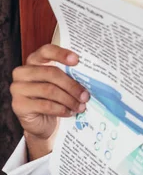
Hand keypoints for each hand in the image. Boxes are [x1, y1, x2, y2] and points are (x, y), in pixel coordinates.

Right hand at [10, 44, 88, 159]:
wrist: (43, 123)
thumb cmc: (56, 99)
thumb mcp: (63, 84)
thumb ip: (71, 75)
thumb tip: (93, 75)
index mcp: (34, 61)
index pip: (46, 51)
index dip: (61, 54)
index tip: (77, 60)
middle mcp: (23, 72)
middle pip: (51, 73)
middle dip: (72, 85)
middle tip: (85, 95)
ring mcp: (18, 88)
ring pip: (49, 90)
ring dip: (69, 99)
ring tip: (81, 106)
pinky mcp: (18, 105)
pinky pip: (44, 105)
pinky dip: (61, 109)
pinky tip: (70, 112)